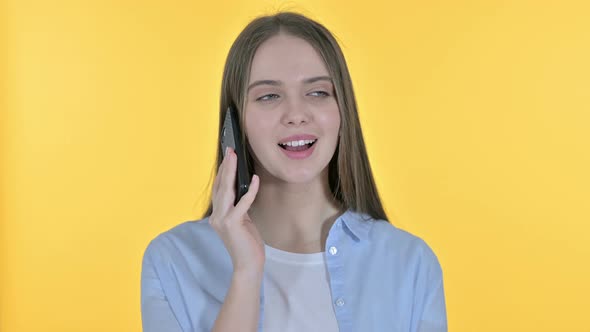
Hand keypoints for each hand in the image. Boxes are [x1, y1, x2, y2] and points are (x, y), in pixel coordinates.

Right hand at [209, 147, 263, 276]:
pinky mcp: (233, 224)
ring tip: (235, 158)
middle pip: (220, 187)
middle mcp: (216, 217)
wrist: (248, 265)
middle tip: (230, 151)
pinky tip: (255, 179)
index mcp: (217, 216)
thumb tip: (243, 191)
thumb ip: (239, 207)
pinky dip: (249, 190)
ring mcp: (222, 220)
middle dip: (225, 167)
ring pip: (226, 191)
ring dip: (231, 172)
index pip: (219, 190)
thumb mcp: (243, 222)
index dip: (222, 173)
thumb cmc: (247, 245)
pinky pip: (243, 202)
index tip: (227, 158)